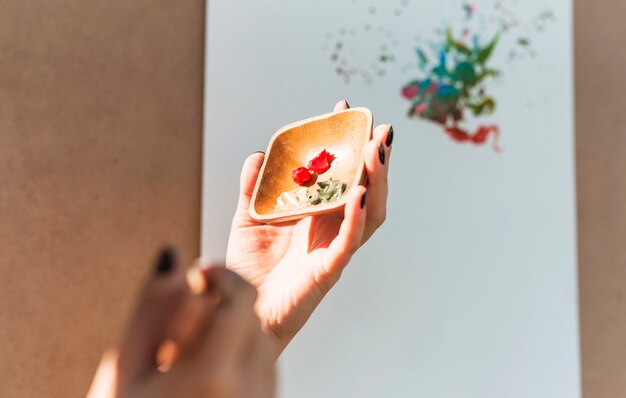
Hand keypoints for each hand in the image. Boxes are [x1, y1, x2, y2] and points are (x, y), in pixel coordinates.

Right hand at [87, 249, 275, 397]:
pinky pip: (266, 371)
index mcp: (214, 377)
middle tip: (189, 308)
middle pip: (255, 319)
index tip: (200, 271)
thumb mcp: (125, 368)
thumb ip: (151, 308)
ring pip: (264, 343)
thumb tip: (174, 253)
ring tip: (192, 347)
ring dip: (237, 330)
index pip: (243, 299)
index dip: (223, 276)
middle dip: (227, 303)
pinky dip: (244, 357)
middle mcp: (249, 394)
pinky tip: (208, 369)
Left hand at [226, 100, 392, 354]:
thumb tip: (260, 155)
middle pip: (364, 186)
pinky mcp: (328, 270)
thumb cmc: (248, 270)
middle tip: (373, 123)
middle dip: (372, 154)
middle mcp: (331, 227)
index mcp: (317, 213)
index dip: (343, 141)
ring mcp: (333, 247)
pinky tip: (361, 194)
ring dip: (377, 180)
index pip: (340, 172)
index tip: (340, 110)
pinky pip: (350, 242)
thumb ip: (254, 188)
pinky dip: (358, 218)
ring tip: (377, 149)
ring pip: (369, 211)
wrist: (238, 311)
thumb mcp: (249, 219)